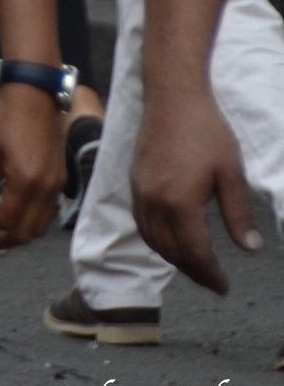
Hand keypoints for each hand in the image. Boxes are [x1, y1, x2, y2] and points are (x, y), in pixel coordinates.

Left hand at [0, 81, 63, 253]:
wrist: (34, 96)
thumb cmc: (5, 118)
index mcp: (26, 180)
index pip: (9, 221)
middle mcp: (46, 188)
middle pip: (28, 232)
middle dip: (4, 241)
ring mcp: (57, 185)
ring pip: (41, 226)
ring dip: (20, 234)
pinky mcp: (60, 180)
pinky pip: (48, 212)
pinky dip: (32, 221)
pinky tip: (13, 216)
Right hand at [133, 84, 261, 292]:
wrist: (172, 98)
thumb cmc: (206, 132)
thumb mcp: (231, 174)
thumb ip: (238, 214)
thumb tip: (250, 248)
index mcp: (179, 203)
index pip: (194, 252)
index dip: (210, 274)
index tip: (225, 287)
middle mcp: (153, 202)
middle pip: (170, 251)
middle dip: (192, 271)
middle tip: (213, 281)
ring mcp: (139, 192)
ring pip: (152, 240)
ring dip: (172, 258)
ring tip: (194, 265)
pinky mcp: (134, 182)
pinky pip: (141, 223)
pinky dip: (156, 240)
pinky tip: (170, 239)